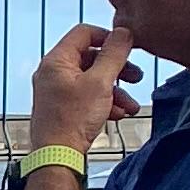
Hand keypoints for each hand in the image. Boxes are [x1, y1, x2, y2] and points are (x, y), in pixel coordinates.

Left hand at [28, 23, 146, 154]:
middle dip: (117, 68)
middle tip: (136, 76)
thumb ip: (113, 55)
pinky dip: (105, 103)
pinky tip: (119, 114)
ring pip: (93, 80)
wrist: (58, 157)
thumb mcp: (100, 82)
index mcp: (56, 61)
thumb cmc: (73, 120)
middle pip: (91, 58)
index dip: (108, 37)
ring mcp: (56, 91)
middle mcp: (53, 73)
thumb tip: (124, 32)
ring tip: (131, 105)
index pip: (83, 33)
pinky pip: (87, 97)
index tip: (127, 48)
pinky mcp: (62, 108)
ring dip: (116, 90)